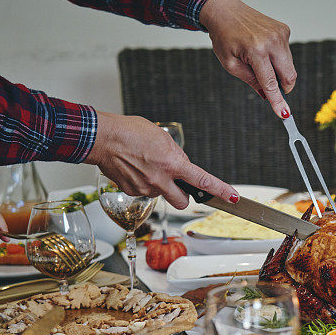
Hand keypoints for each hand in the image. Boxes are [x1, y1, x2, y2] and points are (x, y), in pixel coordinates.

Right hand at [84, 112, 238, 208]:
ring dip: (160, 185)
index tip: (233, 197)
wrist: (102, 138)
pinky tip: (136, 169)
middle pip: (182, 202)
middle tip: (177, 184)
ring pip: (161, 195)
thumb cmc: (130, 132)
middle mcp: (160, 180)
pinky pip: (144, 192)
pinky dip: (144, 183)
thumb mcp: (162, 138)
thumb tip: (182, 166)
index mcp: (172, 164)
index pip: (203, 181)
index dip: (221, 191)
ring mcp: (145, 188)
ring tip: (147, 166)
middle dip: (184, 196)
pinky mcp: (131, 192)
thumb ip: (177, 155)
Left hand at [200, 0, 295, 117]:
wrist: (226, 11)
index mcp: (256, 50)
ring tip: (258, 60)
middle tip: (272, 88)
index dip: (278, 101)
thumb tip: (267, 96)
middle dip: (283, 87)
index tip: (285, 115)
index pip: (270, 82)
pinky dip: (278, 58)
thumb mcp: (231, 64)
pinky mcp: (284, 30)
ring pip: (289, 66)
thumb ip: (251, 81)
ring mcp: (280, 34)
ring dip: (278, 70)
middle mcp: (272, 41)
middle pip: (289, 75)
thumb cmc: (225, 37)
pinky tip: (263, 49)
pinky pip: (287, 53)